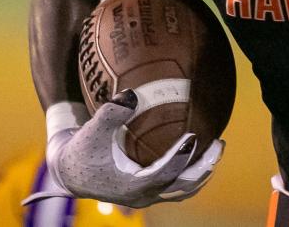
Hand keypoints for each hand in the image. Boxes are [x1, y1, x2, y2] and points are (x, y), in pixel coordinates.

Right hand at [23, 92, 223, 207]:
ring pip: (183, 189)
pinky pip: (176, 184)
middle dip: (204, 167)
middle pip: (183, 187)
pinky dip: (190, 171)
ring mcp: (147, 196)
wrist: (69, 172)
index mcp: (132, 186)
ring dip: (201, 172)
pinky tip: (197, 150)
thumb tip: (132, 93)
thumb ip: (111, 113)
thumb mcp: (92, 131)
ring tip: (216, 148)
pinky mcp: (148, 190)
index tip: (194, 136)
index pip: (165, 174)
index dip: (181, 157)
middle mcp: (143, 196)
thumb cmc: (81, 150)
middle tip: (219, 144)